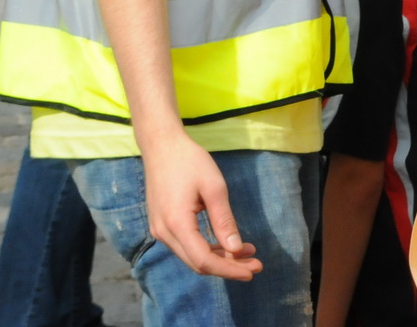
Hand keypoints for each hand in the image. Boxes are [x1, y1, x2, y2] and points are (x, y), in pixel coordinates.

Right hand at [143, 131, 260, 279]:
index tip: (252, 270)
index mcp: (176, 224)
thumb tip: (236, 249)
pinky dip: (207, 248)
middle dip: (228, 266)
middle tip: (256, 264)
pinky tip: (228, 244)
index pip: (203, 260)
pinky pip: (186, 245)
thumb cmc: (190, 162)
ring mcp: (161, 230)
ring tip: (248, 253)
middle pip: (197, 262)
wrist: (162, 146)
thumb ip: (224, 220)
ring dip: (219, 258)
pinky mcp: (163, 225)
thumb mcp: (214, 188)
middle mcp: (164, 233)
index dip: (228, 269)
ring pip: (192, 256)